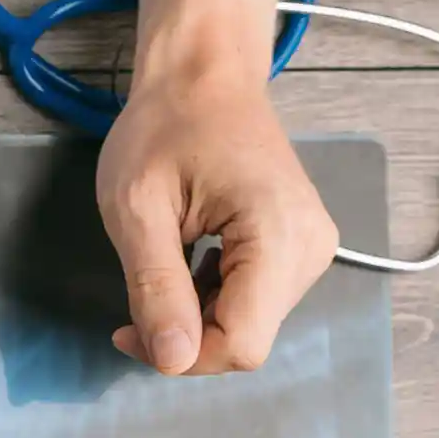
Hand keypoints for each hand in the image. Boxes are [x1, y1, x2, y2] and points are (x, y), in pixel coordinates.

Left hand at [96, 65, 337, 374]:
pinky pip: (256, 301)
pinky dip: (213, 300)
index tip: (126, 331)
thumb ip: (156, 287)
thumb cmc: (164, 128)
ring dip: (197, 317)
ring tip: (162, 267)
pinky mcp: (301, 248)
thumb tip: (173, 362)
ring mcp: (312, 250)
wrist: (205, 76)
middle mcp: (311, 250)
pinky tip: (187, 265)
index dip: (183, 356)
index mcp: (279, 235)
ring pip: (250, 325)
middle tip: (133, 303)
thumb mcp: (137, 208)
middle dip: (185, 337)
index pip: (243, 344)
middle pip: (248, 338)